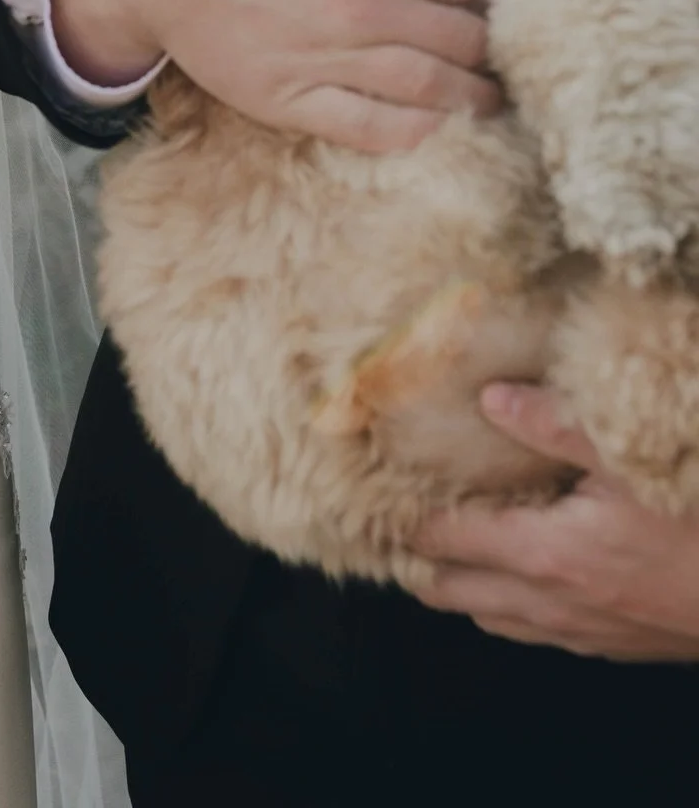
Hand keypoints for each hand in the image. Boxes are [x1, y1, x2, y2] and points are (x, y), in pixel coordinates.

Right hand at [51, 0, 498, 151]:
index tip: (487, 6)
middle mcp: (360, 6)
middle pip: (458, 40)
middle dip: (489, 51)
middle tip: (501, 59)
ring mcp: (327, 57)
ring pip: (427, 88)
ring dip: (470, 97)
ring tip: (489, 100)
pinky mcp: (291, 98)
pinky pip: (370, 128)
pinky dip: (413, 132)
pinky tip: (433, 127)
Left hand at [413, 384, 698, 659]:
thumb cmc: (698, 526)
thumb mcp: (630, 459)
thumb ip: (556, 426)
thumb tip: (492, 397)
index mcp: (545, 552)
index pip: (447, 537)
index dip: (407, 517)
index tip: (376, 494)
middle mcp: (550, 601)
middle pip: (452, 590)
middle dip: (418, 560)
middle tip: (396, 523)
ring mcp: (579, 630)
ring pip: (491, 617)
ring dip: (463, 586)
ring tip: (446, 548)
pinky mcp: (608, 645)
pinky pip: (534, 631)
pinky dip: (509, 607)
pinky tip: (518, 578)